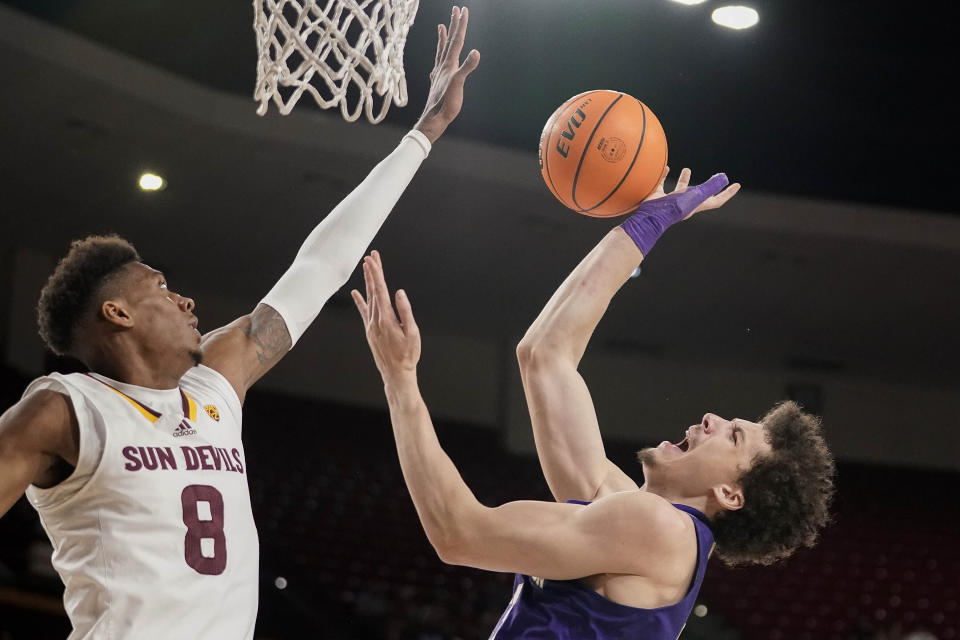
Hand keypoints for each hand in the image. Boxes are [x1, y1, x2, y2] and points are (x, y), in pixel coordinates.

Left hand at [351, 251, 420, 382]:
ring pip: (368, 299)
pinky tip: (355, 292)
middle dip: (372, 272)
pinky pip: (364, 312)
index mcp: (387, 319)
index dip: (376, 274)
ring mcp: (371, 326)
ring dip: (367, 282)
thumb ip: (405, 311)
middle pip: (373, 291)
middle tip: (370, 256)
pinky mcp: (370, 331)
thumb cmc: (408, 355)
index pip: (380, 291)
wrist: (396, 374)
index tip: (372, 260)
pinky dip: (360, 301)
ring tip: (367, 268)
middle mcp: (375, 321)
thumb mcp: (412, 333)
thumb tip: (399, 293)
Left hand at [413, 6, 480, 143]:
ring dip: (443, 37)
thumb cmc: (447, 103)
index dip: (461, 25)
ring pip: (442, 50)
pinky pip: (438, 62)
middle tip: (455, 9)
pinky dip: (439, 56)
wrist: (434, 118)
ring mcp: (439, 72)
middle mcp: (442, 65)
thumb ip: (467, 67)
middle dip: (453, 24)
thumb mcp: (459, 84)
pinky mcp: (437, 81)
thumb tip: (476, 52)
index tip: (463, 10)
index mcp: (449, 64)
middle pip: (449, 41)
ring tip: (442, 26)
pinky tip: (439, 58)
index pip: (457, 40)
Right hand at [643, 167, 740, 219]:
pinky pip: (662, 184)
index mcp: (696, 205)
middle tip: (715, 177)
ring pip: (681, 189)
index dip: (728, 193)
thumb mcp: (695, 196)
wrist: (648, 217)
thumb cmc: (673, 208)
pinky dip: (664, 176)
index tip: (736, 185)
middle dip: (708, 186)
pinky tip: (666, 168)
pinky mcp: (658, 197)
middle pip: (700, 194)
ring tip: (687, 169)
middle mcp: (685, 203)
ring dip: (685, 179)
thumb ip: (710, 187)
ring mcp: (671, 201)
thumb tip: (724, 178)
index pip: (717, 200)